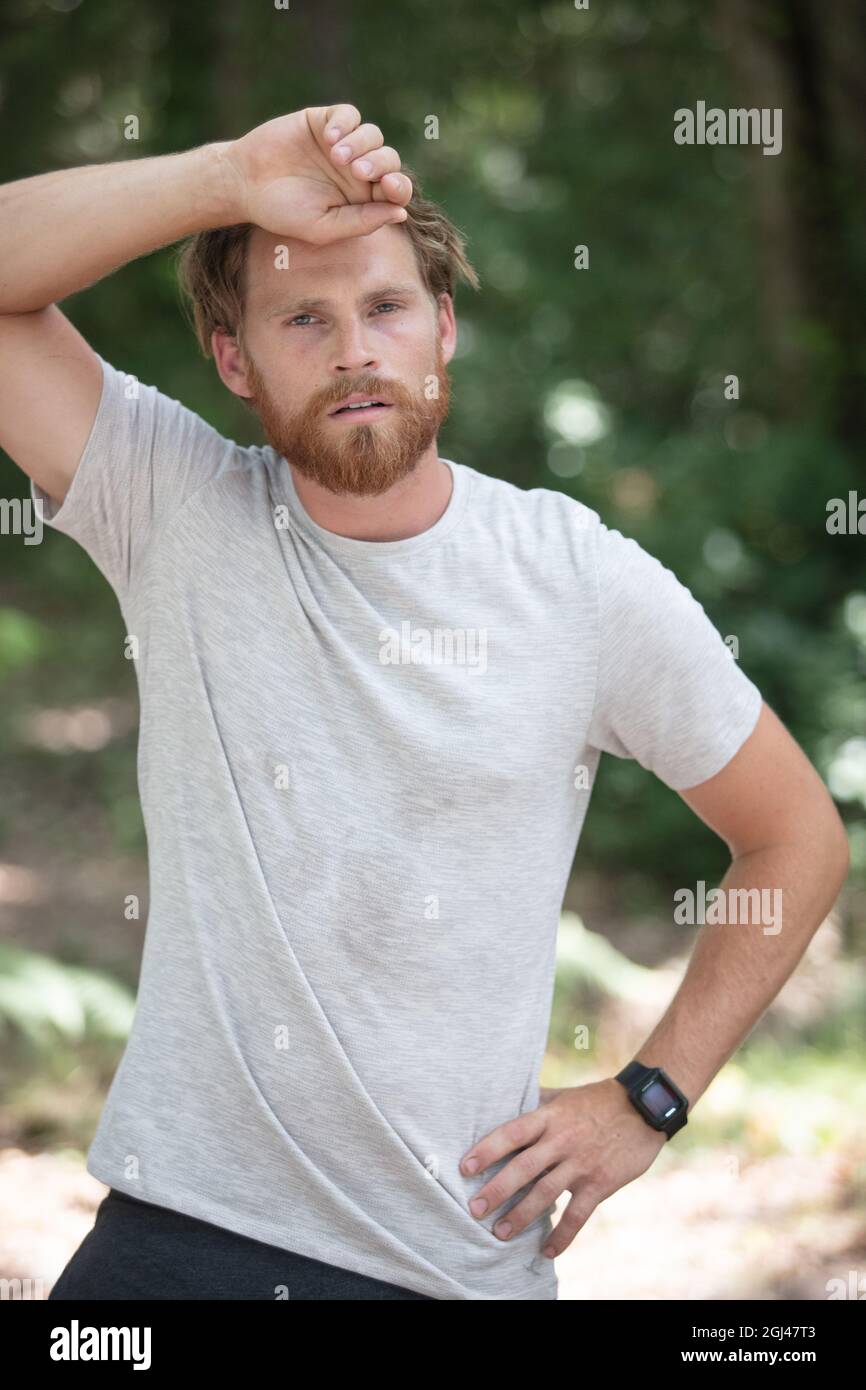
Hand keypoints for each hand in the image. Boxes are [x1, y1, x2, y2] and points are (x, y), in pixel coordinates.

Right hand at [216, 103, 411, 243]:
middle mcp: (358, 171)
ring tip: (337, 157)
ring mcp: (343, 144)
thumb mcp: (322, 227)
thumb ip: (361, 221)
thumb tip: (400, 212)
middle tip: (357, 172)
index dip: (399, 187)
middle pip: (389, 159)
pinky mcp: (324, 121)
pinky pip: (349, 114)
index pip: (395, 190)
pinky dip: (344, 123)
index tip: (389, 186)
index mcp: (363, 199)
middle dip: (380, 164)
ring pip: (372, 135)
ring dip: (361, 144)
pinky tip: (328, 138)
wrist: (244, 184)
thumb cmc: (283, 213)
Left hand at [460, 1078, 667, 1258]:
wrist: (643, 1107)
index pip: (512, 1133)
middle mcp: (562, 1140)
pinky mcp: (600, 1183)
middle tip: (474, 1209)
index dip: (487, 1149)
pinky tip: (547, 1251)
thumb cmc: (597, 1100)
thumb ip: (537, 1102)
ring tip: (500, 1233)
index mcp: (549, 1117)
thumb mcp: (564, 1096)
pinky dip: (562, 1236)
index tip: (465, 1167)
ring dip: (521, 1216)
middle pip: (523, 1167)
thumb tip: (506, 1099)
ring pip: (545, 1194)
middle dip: (496, 1190)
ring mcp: (581, 1163)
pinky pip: (578, 1215)